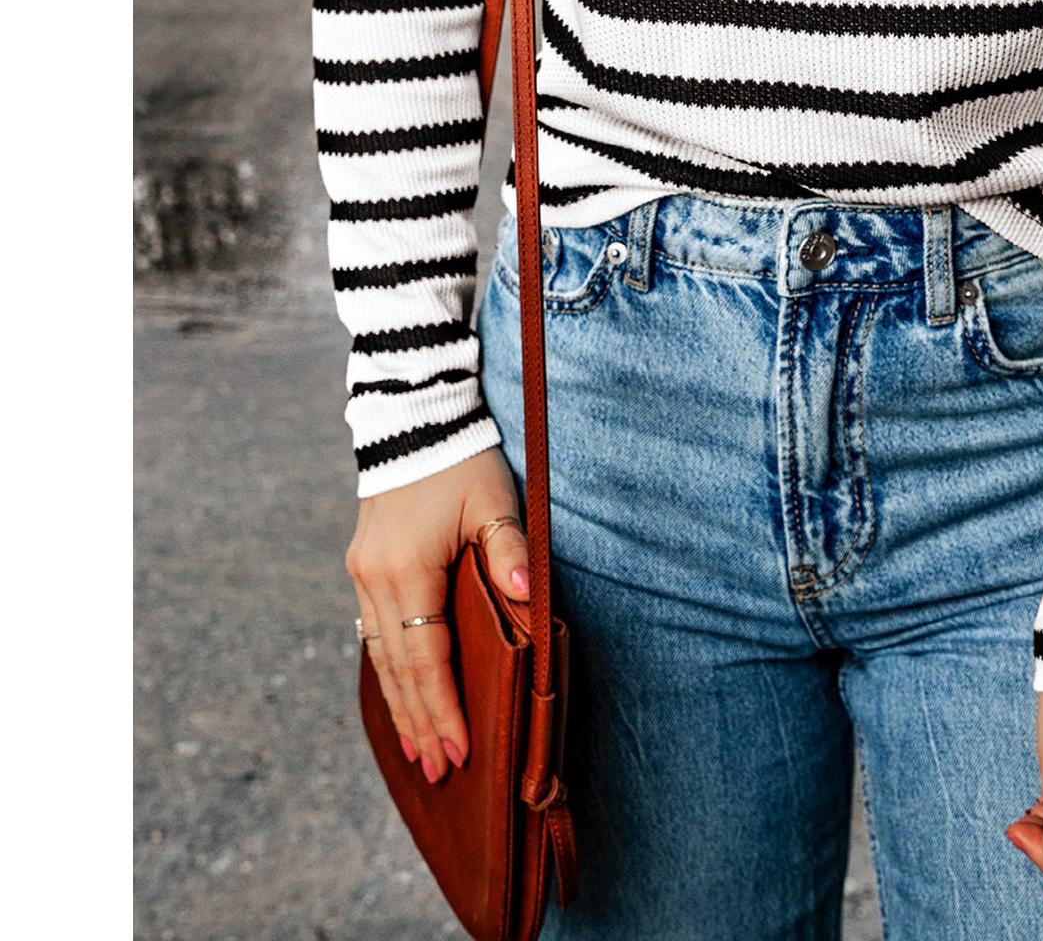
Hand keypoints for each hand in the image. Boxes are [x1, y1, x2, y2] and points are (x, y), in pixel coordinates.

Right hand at [345, 448, 528, 784]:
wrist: (411, 418)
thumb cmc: (461, 461)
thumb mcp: (493, 501)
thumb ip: (509, 550)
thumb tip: (529, 594)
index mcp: (407, 570)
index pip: (427, 657)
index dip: (443, 708)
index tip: (459, 750)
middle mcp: (376, 580)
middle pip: (399, 669)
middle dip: (420, 723)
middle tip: (438, 773)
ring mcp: (364, 575)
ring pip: (380, 656)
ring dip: (400, 705)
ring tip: (417, 751)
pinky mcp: (364, 566)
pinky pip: (373, 633)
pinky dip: (388, 671)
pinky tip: (399, 695)